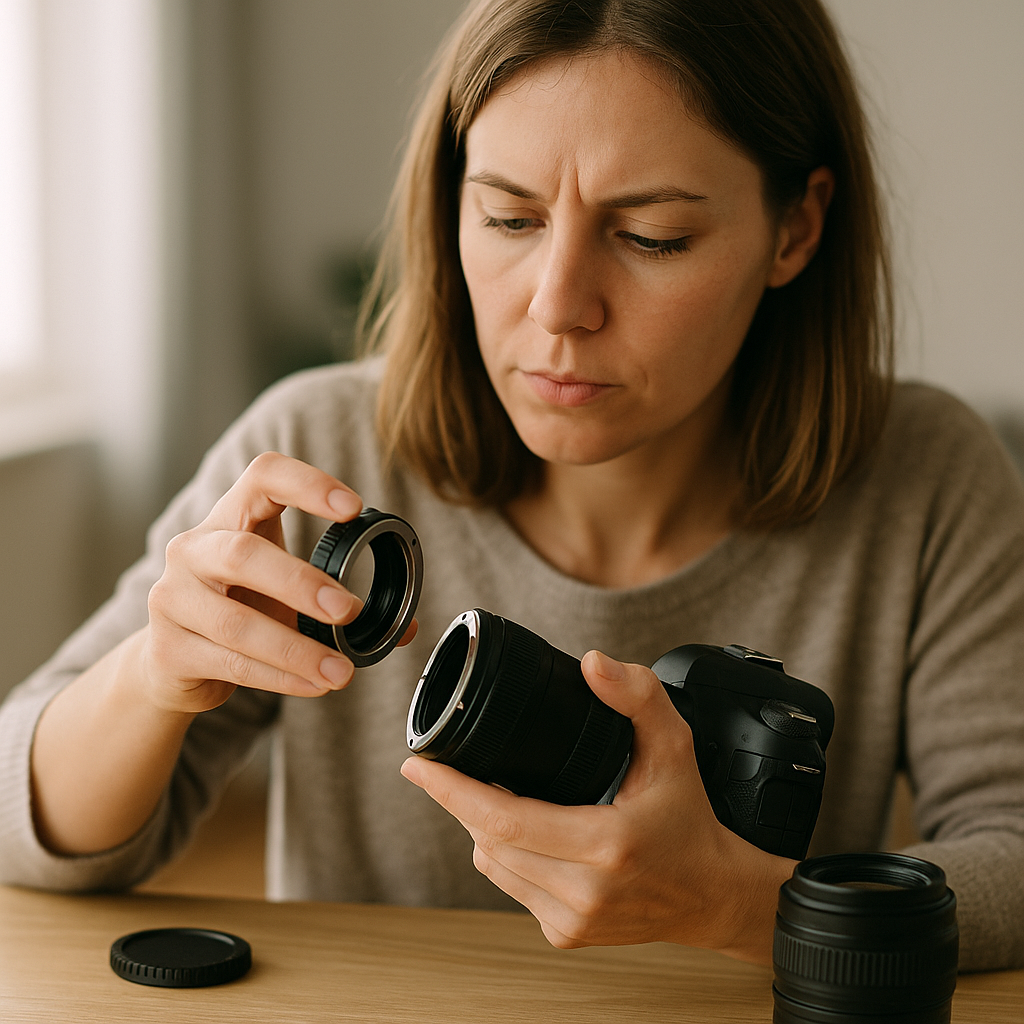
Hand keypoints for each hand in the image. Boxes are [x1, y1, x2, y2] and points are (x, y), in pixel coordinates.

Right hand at [141, 452, 415, 714]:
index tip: (353, 508)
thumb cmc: (240, 608)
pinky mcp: (169, 648)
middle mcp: (194, 549)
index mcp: (230, 518)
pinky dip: (280, 678)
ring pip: (237, 623)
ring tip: (341, 671)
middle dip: (301, 583)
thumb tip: (406, 627)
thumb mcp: (283, 592)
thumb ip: (338, 602)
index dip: (307, 484)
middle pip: (243, 554)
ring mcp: (173, 598)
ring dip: (296, 650)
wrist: (172, 661)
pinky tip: (313, 684)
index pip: (263, 476)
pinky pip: (231, 663)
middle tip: (349, 611)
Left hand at [401, 650, 792, 964]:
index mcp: (606, 846)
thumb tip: (592, 664)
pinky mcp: (565, 934)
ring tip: (493, 794)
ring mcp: (573, 920)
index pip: (504, 819)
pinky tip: (521, 832)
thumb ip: (637, 696)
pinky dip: (504, 854)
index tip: (419, 765)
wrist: (711, 893)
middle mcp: (585, 892)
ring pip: (492, 865)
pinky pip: (510, 886)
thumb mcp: (674, 745)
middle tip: (454, 767)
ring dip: (481, 827)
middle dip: (463, 800)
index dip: (452, 790)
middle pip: (489, 841)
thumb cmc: (689, 818)